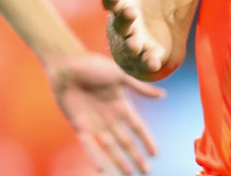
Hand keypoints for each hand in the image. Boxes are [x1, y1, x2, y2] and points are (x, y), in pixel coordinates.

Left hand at [46, 52, 162, 175]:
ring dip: (120, 160)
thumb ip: (140, 88)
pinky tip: (102, 169)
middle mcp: (109, 117)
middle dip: (136, 156)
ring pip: (110, 147)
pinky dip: (95, 156)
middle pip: (126, 141)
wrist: (66, 65)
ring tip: (129, 173)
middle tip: (146, 171)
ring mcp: (95, 123)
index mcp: (121, 105)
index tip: (155, 153)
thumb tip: (163, 95)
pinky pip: (89, 145)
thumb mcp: (120, 75)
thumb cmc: (92, 66)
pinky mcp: (79, 126)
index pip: (137, 127)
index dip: (146, 140)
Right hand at [96, 0, 170, 75]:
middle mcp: (124, 26)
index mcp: (119, 6)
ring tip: (135, 44)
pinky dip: (149, 62)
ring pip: (131, 45)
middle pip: (121, 24)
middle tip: (130, 13)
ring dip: (133, 45)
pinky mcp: (148, 56)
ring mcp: (135, 42)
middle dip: (125, 20)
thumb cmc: (140, 0)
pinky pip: (147, 61)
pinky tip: (154, 61)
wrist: (160, 23)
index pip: (111, 2)